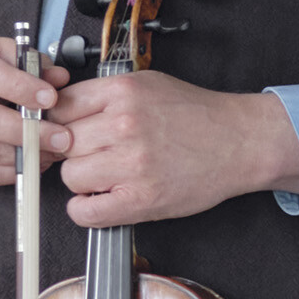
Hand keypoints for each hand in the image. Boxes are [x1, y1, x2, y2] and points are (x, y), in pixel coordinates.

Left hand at [50, 68, 298, 228]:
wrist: (241, 142)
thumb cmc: (196, 115)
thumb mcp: (146, 86)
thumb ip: (103, 95)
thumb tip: (59, 108)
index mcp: (122, 93)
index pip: (59, 107)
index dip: (57, 122)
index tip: (63, 131)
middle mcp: (124, 125)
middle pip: (61, 142)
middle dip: (71, 150)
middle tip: (92, 154)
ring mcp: (132, 163)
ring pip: (70, 176)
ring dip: (82, 179)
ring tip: (106, 175)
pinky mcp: (141, 199)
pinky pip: (85, 212)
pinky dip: (85, 210)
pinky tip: (101, 200)